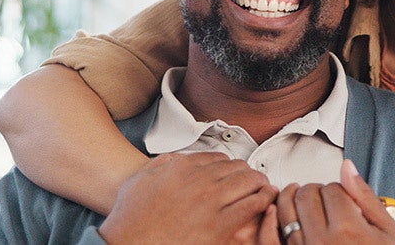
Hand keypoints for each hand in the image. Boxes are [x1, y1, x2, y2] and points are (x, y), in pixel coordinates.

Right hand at [98, 152, 277, 243]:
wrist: (128, 244)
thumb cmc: (130, 219)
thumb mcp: (139, 181)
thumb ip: (160, 164)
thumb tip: (175, 159)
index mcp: (182, 168)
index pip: (218, 157)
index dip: (229, 165)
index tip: (234, 172)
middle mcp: (199, 180)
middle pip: (237, 166)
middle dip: (247, 172)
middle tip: (253, 179)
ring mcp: (211, 202)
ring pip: (249, 181)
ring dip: (259, 183)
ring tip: (264, 187)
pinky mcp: (220, 225)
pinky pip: (252, 205)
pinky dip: (263, 199)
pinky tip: (267, 200)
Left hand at [275, 160, 394, 243]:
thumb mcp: (386, 229)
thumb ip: (365, 196)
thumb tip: (346, 166)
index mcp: (349, 230)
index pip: (332, 189)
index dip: (339, 189)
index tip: (344, 199)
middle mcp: (322, 242)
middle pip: (307, 195)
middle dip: (316, 191)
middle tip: (326, 200)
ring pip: (285, 209)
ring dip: (293, 199)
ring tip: (304, 201)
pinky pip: (271, 237)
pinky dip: (270, 221)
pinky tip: (276, 213)